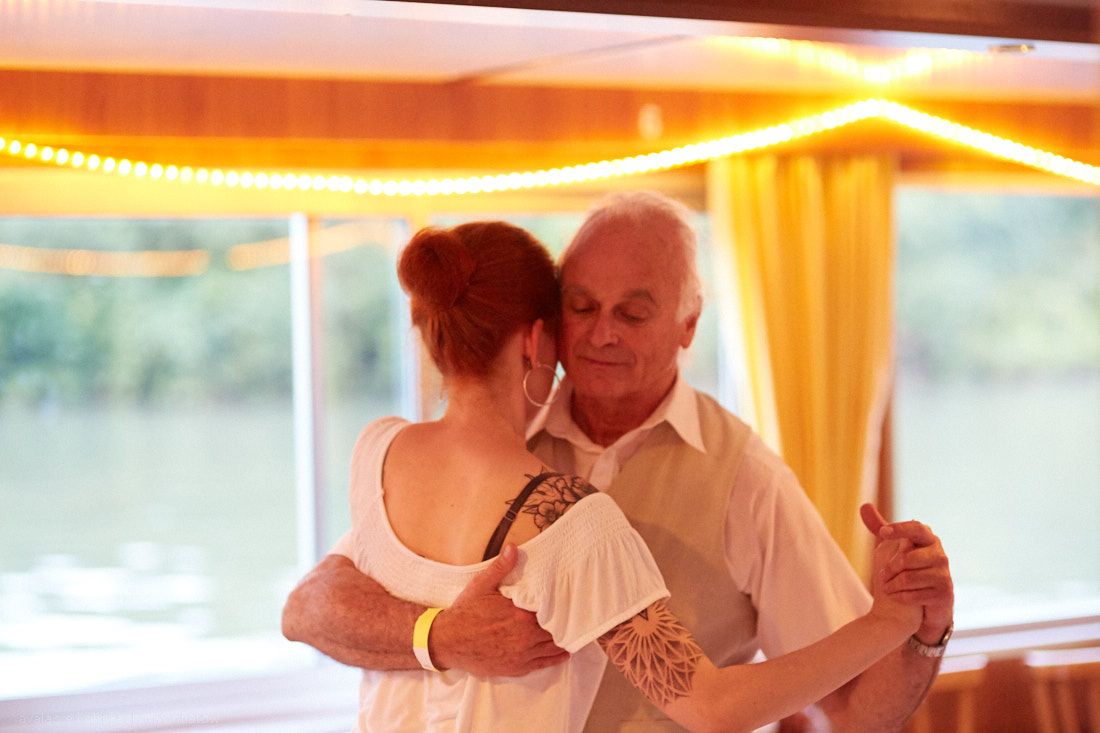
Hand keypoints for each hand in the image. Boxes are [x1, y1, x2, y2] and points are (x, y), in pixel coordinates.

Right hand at [431, 544, 568, 676]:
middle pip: (554, 629)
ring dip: (563, 641)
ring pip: (552, 647)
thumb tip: (514, 548)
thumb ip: (501, 567)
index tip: (569, 600)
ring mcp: (522, 654)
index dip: (560, 605)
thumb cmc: (465, 612)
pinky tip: (564, 653)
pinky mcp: (517, 667)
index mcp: (520, 614)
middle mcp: (525, 636)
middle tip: (575, 616)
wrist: (448, 641)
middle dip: (563, 623)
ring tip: (573, 633)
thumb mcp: (481, 585)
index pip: (550, 609)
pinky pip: (543, 663)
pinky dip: (555, 658)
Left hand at [860, 504, 954, 644]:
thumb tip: (864, 506)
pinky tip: (897, 596)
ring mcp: (944, 576)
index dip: (900, 529)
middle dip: (889, 568)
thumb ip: (880, 527)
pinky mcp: (944, 595)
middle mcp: (940, 556)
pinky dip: (900, 597)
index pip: (916, 528)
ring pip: (908, 578)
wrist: (922, 604)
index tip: (883, 533)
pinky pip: (914, 595)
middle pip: (907, 558)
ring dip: (892, 584)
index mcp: (928, 539)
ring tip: (887, 587)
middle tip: (882, 576)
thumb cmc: (906, 569)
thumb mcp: (891, 547)